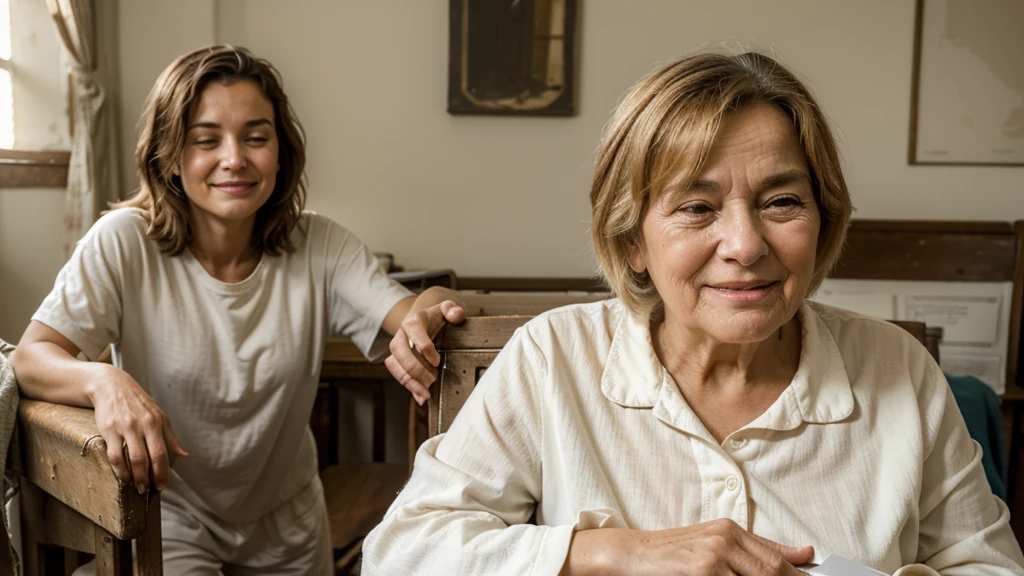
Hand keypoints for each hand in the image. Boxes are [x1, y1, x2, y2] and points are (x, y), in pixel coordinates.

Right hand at [86, 363, 187, 492]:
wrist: (112, 386)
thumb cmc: (138, 404)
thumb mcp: (159, 416)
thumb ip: (170, 437)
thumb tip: (183, 455)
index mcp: (157, 422)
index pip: (163, 453)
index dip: (163, 472)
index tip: (162, 486)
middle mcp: (142, 425)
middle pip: (148, 458)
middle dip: (149, 479)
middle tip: (147, 491)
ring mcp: (124, 427)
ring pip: (131, 459)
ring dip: (134, 477)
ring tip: (136, 487)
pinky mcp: (108, 430)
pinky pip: (114, 456)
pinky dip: (120, 470)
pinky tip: (123, 477)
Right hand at [385, 300, 464, 404]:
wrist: (423, 322)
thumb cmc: (435, 318)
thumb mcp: (446, 309)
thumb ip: (452, 309)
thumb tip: (455, 315)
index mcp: (413, 321)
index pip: (415, 334)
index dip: (426, 349)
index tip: (437, 361)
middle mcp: (401, 335)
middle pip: (400, 351)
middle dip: (415, 368)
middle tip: (432, 379)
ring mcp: (397, 349)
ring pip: (395, 366)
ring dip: (410, 381)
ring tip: (426, 393)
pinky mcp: (398, 362)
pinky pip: (398, 375)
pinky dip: (409, 388)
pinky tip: (420, 398)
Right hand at [563, 519, 812, 575]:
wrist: (634, 552)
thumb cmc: (674, 552)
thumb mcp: (715, 543)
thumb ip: (758, 548)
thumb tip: (803, 553)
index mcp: (731, 529)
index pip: (776, 557)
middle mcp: (725, 538)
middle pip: (771, 571)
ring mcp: (715, 555)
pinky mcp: (704, 570)